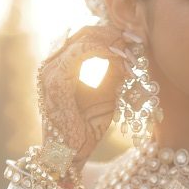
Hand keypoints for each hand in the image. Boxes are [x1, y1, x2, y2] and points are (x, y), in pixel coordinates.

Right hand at [37, 23, 130, 175]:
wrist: (67, 157)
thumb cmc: (85, 130)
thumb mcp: (105, 96)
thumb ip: (112, 74)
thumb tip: (129, 54)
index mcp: (58, 67)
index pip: (85, 37)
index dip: (110, 34)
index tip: (134, 39)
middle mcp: (50, 64)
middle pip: (84, 32)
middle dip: (113, 33)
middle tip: (137, 39)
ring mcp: (50, 70)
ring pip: (84, 37)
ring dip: (112, 40)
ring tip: (132, 49)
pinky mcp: (56, 80)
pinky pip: (83, 52)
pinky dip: (105, 51)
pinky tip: (122, 59)